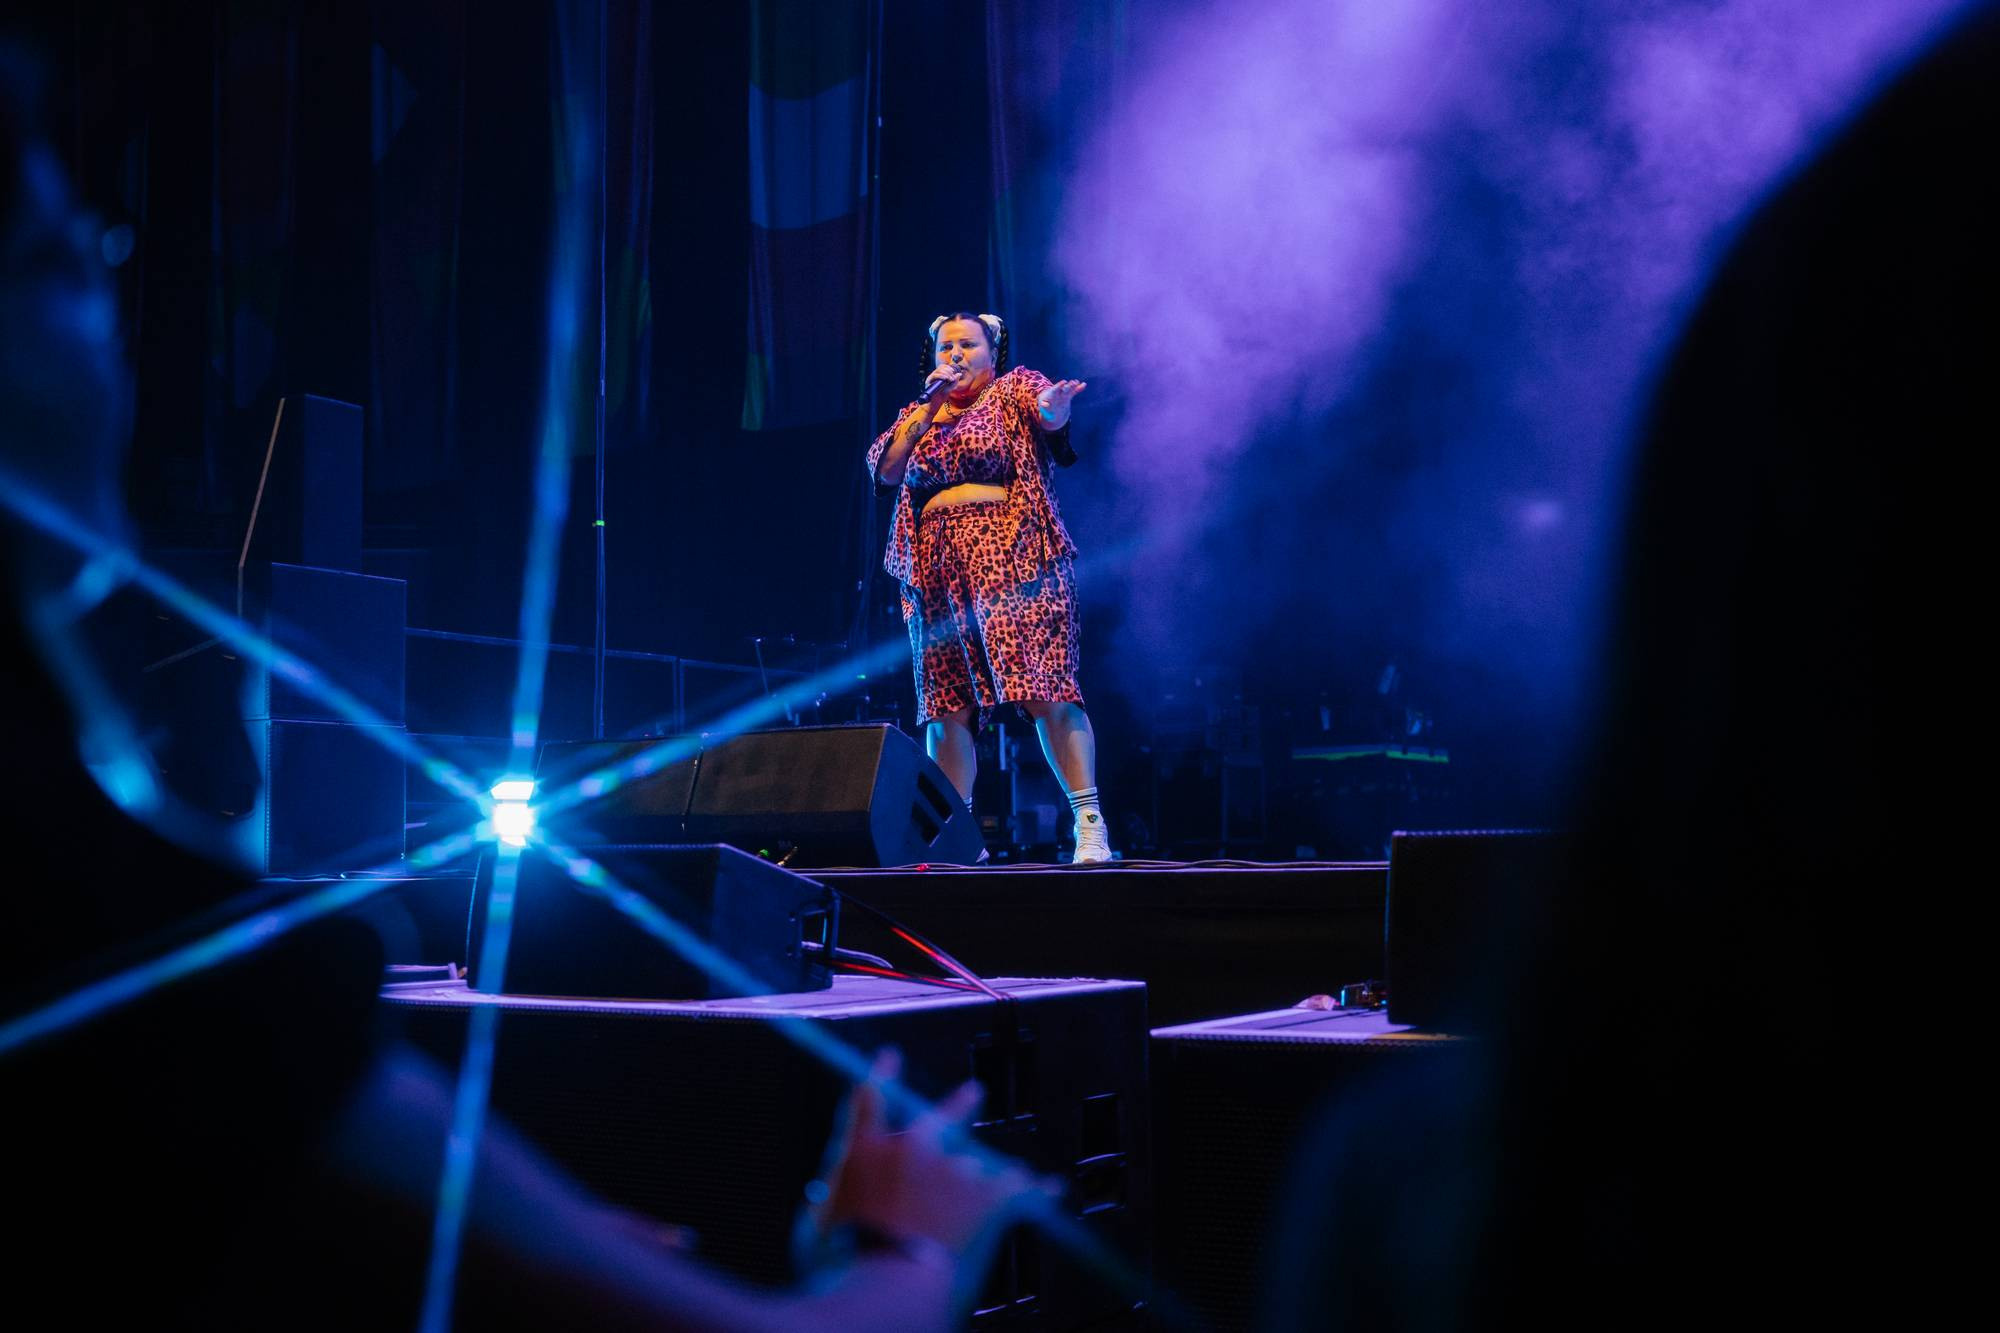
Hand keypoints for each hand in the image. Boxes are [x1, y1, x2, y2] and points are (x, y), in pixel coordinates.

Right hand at [810, 1049, 1048, 1257]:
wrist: (888, 1282)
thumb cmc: (843, 1261)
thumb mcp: (818, 1223)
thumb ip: (835, 1198)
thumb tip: (835, 1201)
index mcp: (863, 1152)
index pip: (869, 1099)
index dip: (881, 1075)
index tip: (891, 1056)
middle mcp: (911, 1149)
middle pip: (939, 1115)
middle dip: (959, 1104)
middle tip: (974, 1092)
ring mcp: (953, 1170)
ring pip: (980, 1160)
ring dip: (990, 1171)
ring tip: (1011, 1171)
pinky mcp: (989, 1197)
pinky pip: (1020, 1188)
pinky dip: (1036, 1190)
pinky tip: (1049, 1188)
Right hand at [922, 364, 967, 404]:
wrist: (934, 405)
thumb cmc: (941, 397)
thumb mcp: (950, 388)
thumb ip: (954, 381)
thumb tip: (959, 373)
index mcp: (938, 376)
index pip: (943, 367)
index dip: (949, 368)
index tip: (954, 373)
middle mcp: (933, 376)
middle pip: (941, 367)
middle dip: (948, 371)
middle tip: (952, 378)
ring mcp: (930, 378)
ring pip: (938, 370)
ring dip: (946, 373)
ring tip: (950, 379)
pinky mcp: (928, 382)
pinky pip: (934, 375)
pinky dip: (941, 376)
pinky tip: (946, 379)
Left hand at [1036, 379, 1086, 428]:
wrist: (1050, 408)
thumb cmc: (1046, 409)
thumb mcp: (1044, 408)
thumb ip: (1045, 406)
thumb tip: (1045, 405)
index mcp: (1052, 394)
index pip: (1056, 389)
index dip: (1060, 385)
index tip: (1064, 382)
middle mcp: (1059, 392)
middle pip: (1064, 389)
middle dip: (1068, 386)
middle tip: (1072, 382)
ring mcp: (1064, 394)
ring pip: (1070, 389)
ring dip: (1073, 386)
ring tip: (1077, 382)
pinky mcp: (1069, 396)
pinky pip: (1074, 392)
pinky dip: (1079, 388)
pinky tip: (1084, 384)